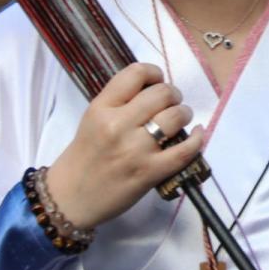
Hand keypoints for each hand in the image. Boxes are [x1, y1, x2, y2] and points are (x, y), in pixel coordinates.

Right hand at [45, 63, 203, 229]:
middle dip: (172, 94)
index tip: (157, 80)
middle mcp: (118, 125)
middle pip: (161, 93)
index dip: (154, 72)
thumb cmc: (83, 156)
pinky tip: (198, 133)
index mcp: (101, 108)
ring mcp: (135, 150)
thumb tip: (155, 89)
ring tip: (181, 118)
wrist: (70, 197)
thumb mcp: (93, 119)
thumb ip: (119, 102)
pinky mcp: (150, 172)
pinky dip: (197, 139)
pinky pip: (184, 150)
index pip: (136, 74)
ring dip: (184, 113)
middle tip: (171, 102)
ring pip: (175, 116)